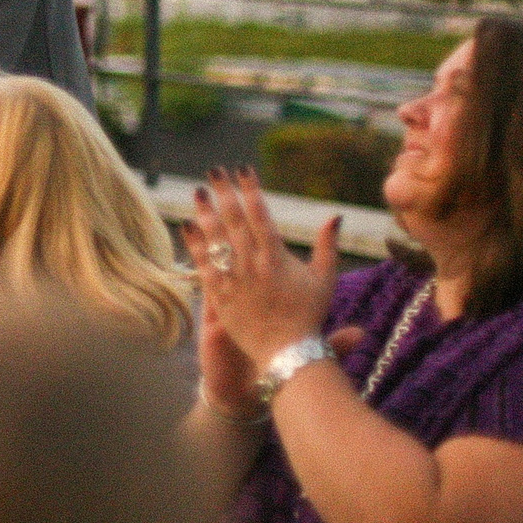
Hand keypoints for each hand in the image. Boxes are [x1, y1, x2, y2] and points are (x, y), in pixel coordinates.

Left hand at [190, 167, 339, 369]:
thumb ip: (328, 246)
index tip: (243, 170)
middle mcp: (253, 264)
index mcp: (277, 257)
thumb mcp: (325, 279)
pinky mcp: (219, 295)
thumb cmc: (308, 315)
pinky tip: (186, 225)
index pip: (260, 214)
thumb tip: (335, 215)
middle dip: (224, 192)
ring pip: (215, 238)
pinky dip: (194, 244)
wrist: (287, 352)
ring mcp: (234, 279)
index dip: (250, 189)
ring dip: (205, 212)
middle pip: (234, 220)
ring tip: (197, 191)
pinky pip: (203, 264)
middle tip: (214, 170)